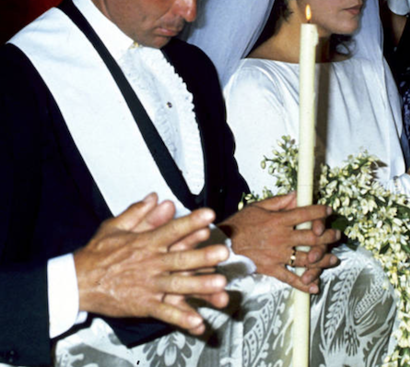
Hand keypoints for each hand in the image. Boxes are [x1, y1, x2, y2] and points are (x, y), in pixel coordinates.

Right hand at [74, 196, 229, 333]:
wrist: (77, 282)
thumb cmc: (98, 253)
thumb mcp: (115, 226)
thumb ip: (138, 212)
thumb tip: (155, 197)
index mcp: (146, 242)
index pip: (172, 229)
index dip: (191, 221)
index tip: (209, 214)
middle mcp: (151, 263)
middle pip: (181, 258)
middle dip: (203, 256)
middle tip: (223, 252)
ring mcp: (149, 285)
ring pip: (178, 285)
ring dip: (200, 285)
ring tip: (220, 286)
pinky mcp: (144, 304)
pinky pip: (166, 311)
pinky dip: (182, 317)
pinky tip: (198, 322)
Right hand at [219, 193, 339, 292]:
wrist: (224, 244)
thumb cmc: (240, 223)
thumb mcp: (258, 206)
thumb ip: (280, 201)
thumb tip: (297, 194)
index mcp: (279, 220)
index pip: (305, 214)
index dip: (320, 211)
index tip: (329, 211)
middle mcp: (281, 238)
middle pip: (312, 237)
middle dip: (328, 236)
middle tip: (337, 235)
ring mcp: (278, 255)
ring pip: (307, 258)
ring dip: (323, 259)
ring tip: (334, 259)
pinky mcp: (272, 269)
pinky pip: (290, 278)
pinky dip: (303, 283)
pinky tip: (314, 286)